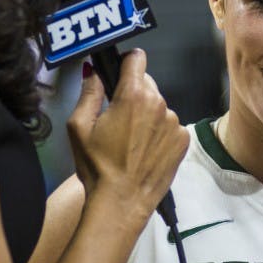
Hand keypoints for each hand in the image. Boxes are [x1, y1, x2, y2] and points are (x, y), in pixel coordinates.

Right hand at [65, 49, 188, 223]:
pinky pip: (170, 125)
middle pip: (147, 83)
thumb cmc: (97, 167)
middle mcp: (159, 103)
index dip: (125, 63)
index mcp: (133, 95)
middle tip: (118, 118)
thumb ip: (88, 92)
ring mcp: (174, 122)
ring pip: (159, 105)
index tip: (119, 73)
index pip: (136, 58)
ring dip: (147, 114)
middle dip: (133, 93)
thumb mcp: (78, 128)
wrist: (122, 203)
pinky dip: (159, 132)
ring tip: (132, 140)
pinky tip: (145, 150)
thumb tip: (93, 71)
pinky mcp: (183, 140)